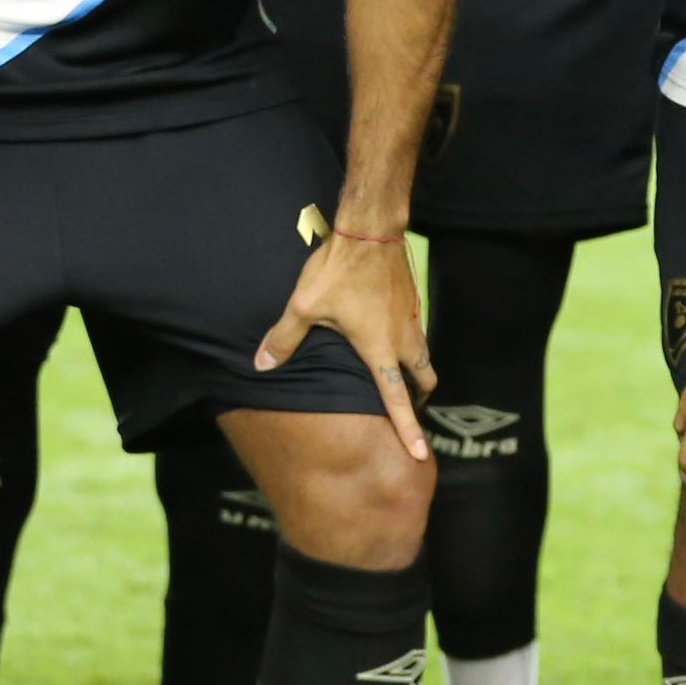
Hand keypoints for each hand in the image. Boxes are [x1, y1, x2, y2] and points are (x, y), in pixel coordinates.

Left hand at [262, 228, 434, 462]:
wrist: (371, 229)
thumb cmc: (338, 270)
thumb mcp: (304, 307)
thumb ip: (284, 339)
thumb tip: (261, 365)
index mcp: (379, 349)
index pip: (398, 400)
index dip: (408, 430)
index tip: (420, 454)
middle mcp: (402, 339)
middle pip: (424, 380)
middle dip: (419, 399)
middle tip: (408, 409)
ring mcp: (411, 319)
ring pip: (424, 357)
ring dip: (417, 372)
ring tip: (400, 377)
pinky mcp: (412, 301)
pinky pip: (416, 334)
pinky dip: (410, 346)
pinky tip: (389, 337)